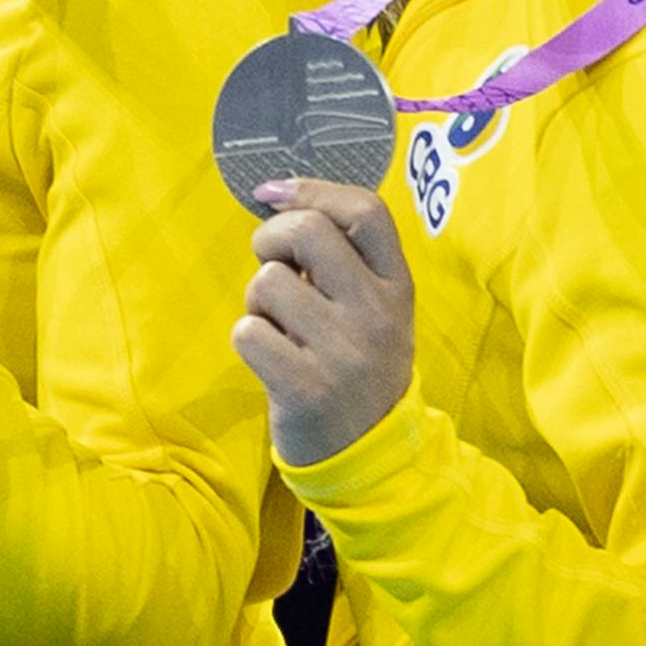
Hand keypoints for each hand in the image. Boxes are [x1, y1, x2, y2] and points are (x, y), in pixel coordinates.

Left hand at [233, 176, 418, 466]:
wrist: (370, 456)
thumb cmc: (358, 368)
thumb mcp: (375, 311)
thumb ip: (343, 261)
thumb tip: (278, 194)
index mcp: (397, 288)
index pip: (366, 211)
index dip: (313, 190)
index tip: (274, 193)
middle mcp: (377, 314)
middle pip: (308, 231)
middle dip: (271, 239)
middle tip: (272, 265)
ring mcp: (344, 352)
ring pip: (268, 282)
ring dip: (258, 301)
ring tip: (279, 327)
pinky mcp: (306, 387)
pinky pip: (248, 333)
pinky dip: (248, 340)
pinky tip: (271, 358)